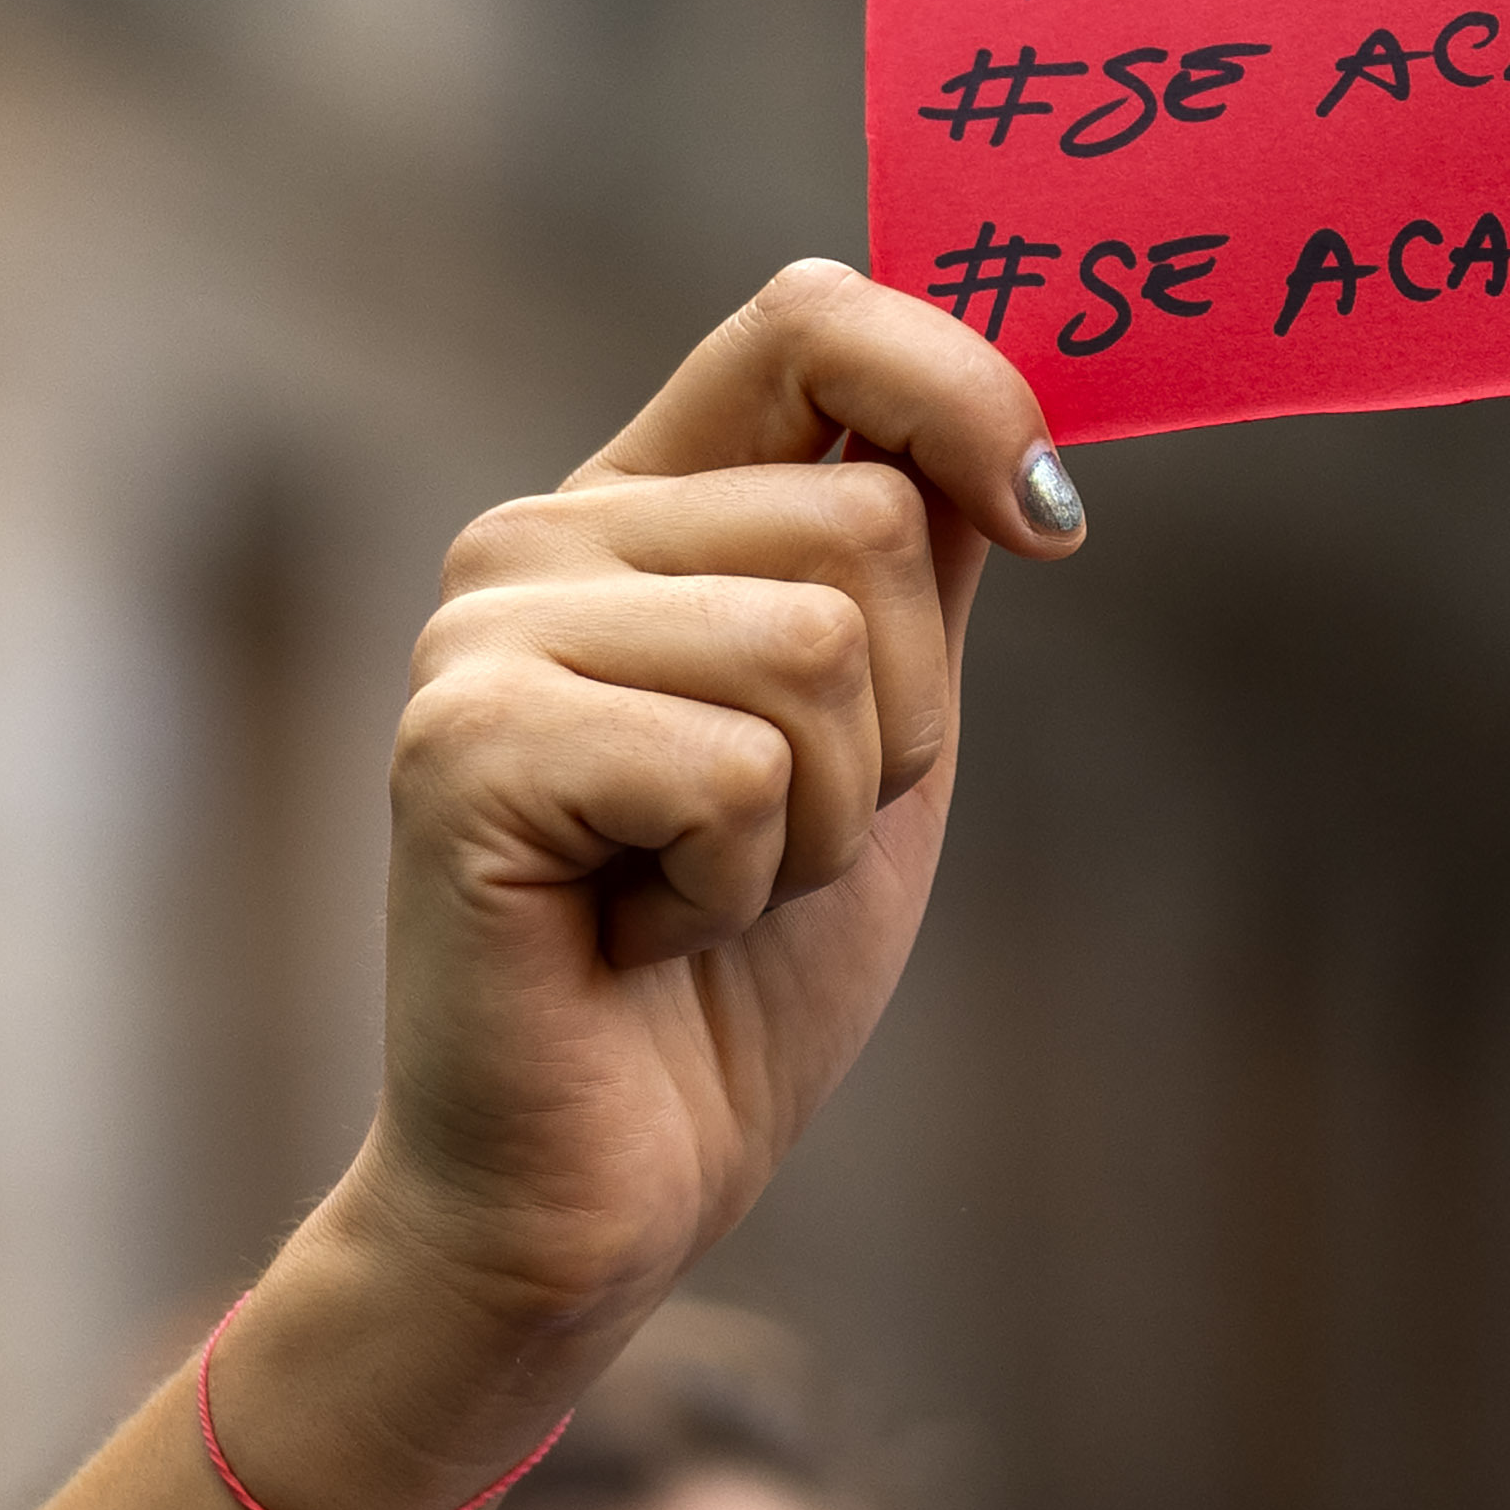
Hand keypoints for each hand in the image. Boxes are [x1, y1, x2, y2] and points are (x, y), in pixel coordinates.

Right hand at [336, 260, 1080, 1337]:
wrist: (597, 1190)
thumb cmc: (733, 978)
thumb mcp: (878, 739)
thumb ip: (917, 565)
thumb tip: (1021, 423)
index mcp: (637, 508)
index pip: (811, 319)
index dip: (963, 393)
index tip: (1047, 527)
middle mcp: (539, 539)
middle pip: (864, 517)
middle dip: (897, 726)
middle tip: (770, 844)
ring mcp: (481, 636)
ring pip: (815, 646)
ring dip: (820, 824)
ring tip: (700, 895)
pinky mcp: (462, 751)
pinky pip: (734, 769)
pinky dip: (736, 891)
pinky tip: (636, 939)